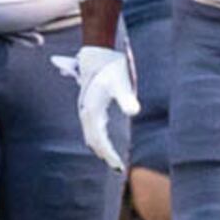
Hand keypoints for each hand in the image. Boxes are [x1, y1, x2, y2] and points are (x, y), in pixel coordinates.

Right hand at [72, 44, 138, 168]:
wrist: (97, 52)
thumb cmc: (111, 67)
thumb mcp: (121, 83)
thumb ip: (127, 99)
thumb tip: (133, 112)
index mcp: (92, 111)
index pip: (99, 141)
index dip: (109, 155)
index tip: (120, 167)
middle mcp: (86, 112)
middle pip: (93, 141)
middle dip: (105, 155)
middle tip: (118, 167)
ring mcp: (86, 108)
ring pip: (90, 135)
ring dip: (100, 148)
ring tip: (112, 159)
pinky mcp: (90, 104)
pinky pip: (92, 127)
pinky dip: (99, 138)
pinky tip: (107, 140)